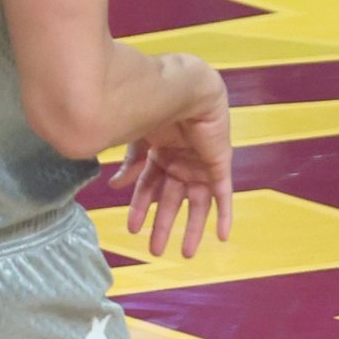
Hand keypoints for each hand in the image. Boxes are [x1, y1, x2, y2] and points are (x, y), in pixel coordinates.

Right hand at [113, 70, 232, 260]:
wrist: (184, 86)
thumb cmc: (155, 102)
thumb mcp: (138, 138)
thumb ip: (131, 163)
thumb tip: (114, 186)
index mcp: (160, 153)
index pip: (149, 187)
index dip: (140, 208)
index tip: (132, 229)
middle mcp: (180, 161)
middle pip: (171, 200)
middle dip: (163, 225)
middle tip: (155, 250)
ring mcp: (200, 164)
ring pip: (196, 203)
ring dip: (191, 228)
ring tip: (185, 252)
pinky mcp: (219, 164)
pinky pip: (223, 195)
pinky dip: (224, 215)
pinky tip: (222, 236)